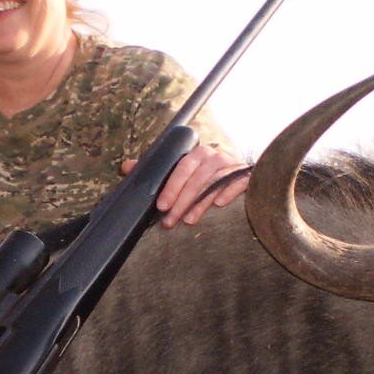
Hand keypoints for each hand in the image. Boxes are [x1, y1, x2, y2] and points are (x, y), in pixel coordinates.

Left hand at [124, 145, 251, 228]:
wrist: (241, 176)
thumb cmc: (205, 176)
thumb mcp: (180, 171)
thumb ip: (156, 170)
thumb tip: (126, 167)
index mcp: (197, 153)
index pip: (181, 167)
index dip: (171, 187)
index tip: (161, 206)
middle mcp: (215, 155)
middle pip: (197, 177)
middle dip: (182, 201)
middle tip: (170, 221)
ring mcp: (232, 165)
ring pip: (214, 182)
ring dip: (201, 203)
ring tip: (189, 221)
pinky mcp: (247, 176)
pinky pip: (238, 182)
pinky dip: (229, 192)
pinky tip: (220, 204)